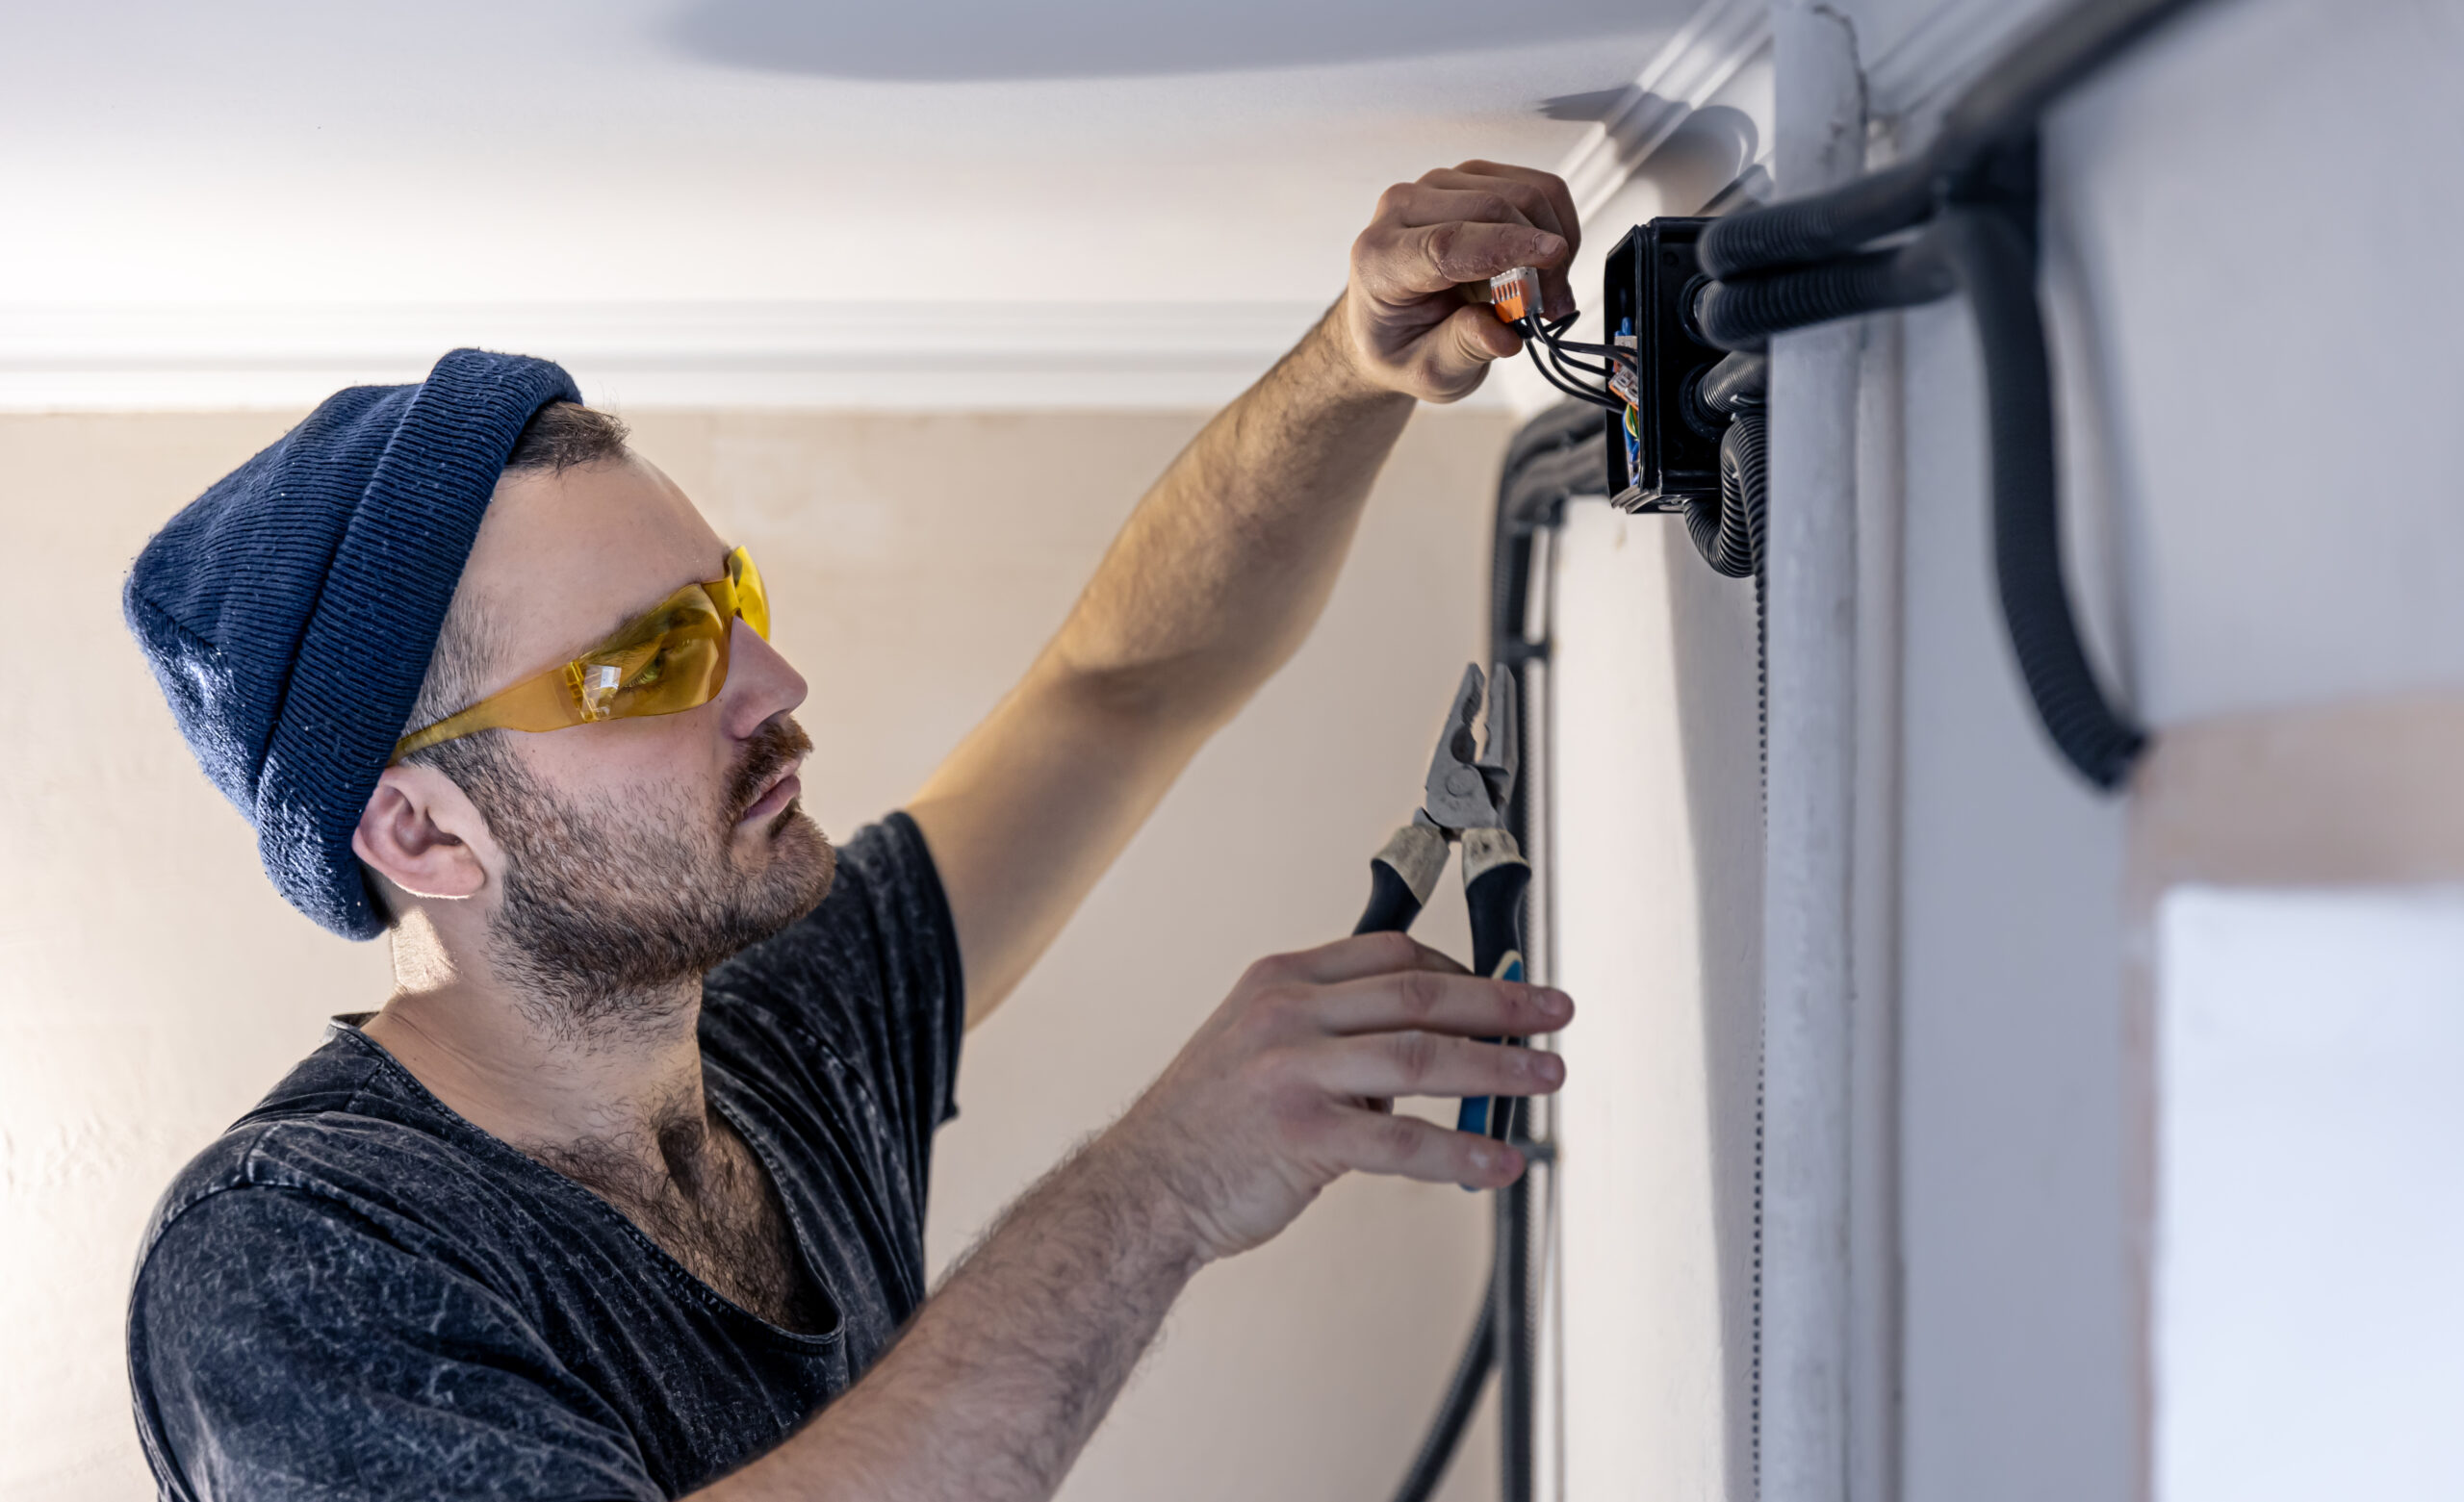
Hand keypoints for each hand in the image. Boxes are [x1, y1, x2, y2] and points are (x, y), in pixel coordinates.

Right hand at [1100, 931, 1572, 1262]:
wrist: (1142, 1192)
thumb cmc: (1207, 1129)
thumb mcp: (1258, 1048)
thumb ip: (1335, 1038)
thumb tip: (1430, 1056)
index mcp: (1280, 982)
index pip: (1391, 954)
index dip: (1462, 969)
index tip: (1508, 987)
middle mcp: (1286, 1013)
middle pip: (1419, 993)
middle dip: (1500, 1004)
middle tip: (1554, 1013)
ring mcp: (1291, 1070)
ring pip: (1421, 1056)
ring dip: (1497, 1067)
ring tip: (1545, 1077)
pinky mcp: (1301, 1134)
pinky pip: (1402, 1140)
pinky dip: (1460, 1151)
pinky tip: (1498, 1162)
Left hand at [1337, 160, 1581, 403]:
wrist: (1390, 323)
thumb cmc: (1406, 346)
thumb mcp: (1428, 370)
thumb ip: (1462, 350)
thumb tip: (1502, 336)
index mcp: (1381, 258)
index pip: (1446, 242)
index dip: (1506, 244)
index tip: (1555, 255)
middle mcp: (1403, 209)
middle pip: (1494, 208)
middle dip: (1542, 258)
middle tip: (1554, 309)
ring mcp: (1439, 185)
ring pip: (1524, 191)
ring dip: (1555, 241)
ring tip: (1546, 291)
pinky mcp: (1472, 177)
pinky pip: (1536, 185)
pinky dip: (1555, 224)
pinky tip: (1543, 262)